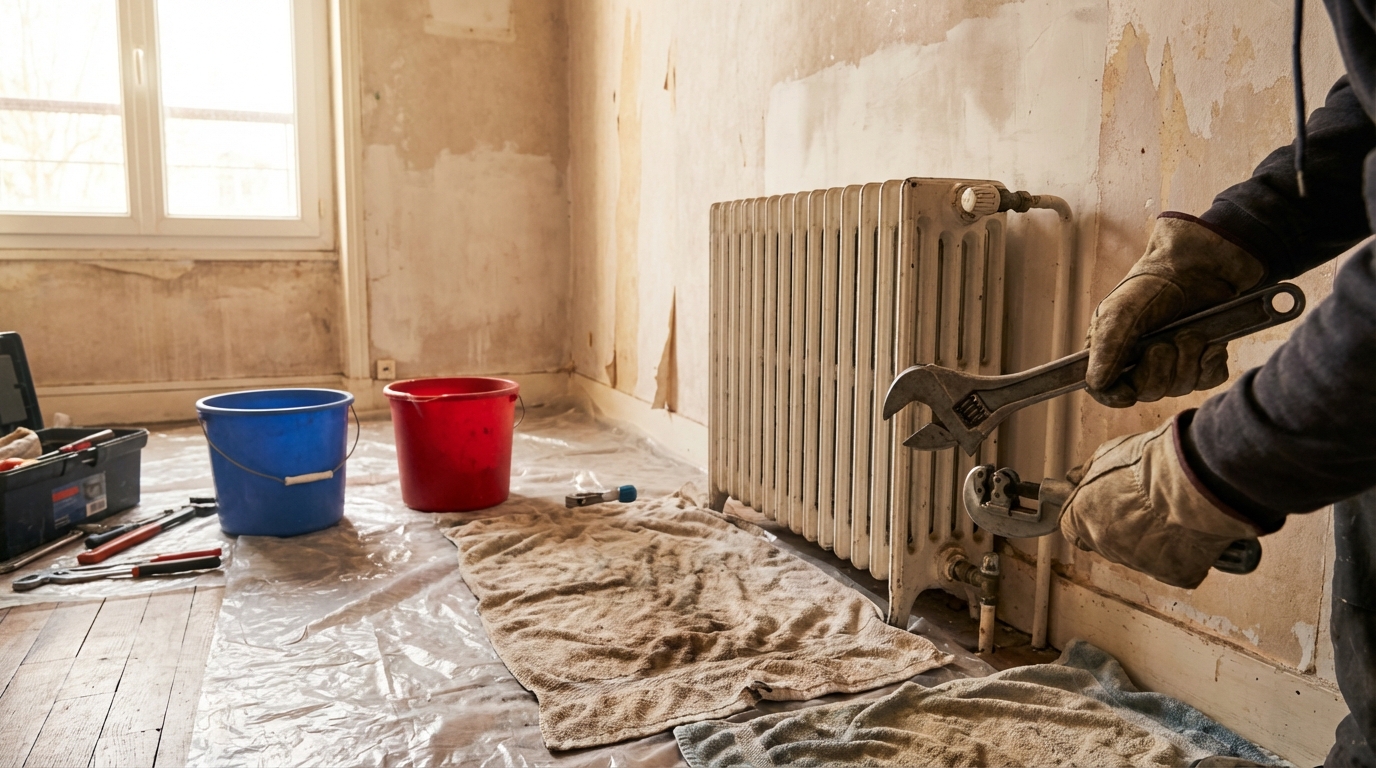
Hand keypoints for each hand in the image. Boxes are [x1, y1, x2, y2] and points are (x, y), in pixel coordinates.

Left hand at [1059, 411, 1259, 588]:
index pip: (1072, 527)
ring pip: (1140, 554)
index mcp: (1081, 517)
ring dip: (1151, 538)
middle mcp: (1104, 545)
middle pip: (1107, 540)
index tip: (1101, 506)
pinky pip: (1174, 565)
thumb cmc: (1150, 463)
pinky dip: (1182, 552)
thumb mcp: (1107, 454)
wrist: (1194, 480)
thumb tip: (1073, 478)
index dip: (1087, 515)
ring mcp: (1137, 562)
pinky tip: (1190, 530)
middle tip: (1146, 503)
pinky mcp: (1171, 573)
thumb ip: (1087, 472)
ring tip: (1172, 512)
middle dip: (1122, 525)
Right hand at [1086, 215, 1264, 406]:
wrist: (1199, 266)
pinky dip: (1210, 361)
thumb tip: (1095, 383)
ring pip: (1181, 387)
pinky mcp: (1204, 360)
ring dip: (1188, 358)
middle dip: (1160, 368)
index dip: (1116, 396)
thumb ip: (1106, 347)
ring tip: (1189, 330)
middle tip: (1164, 342)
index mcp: (1113, 352)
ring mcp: (1175, 363)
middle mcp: (1142, 362)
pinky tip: (1209, 341)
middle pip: (1149, 392)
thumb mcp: (1121, 311)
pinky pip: (1209, 379)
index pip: (1107, 391)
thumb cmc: (1153, 284)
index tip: (1128, 393)